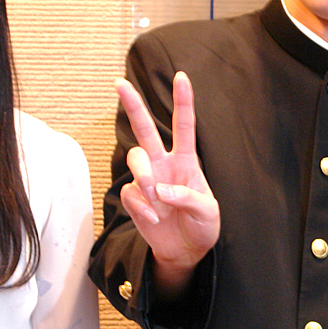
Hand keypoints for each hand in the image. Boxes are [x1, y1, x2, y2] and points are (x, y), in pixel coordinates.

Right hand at [117, 72, 220, 297]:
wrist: (185, 251)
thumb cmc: (202, 226)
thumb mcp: (208, 212)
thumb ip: (188, 198)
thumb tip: (160, 190)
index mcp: (187, 161)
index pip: (184, 126)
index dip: (183, 102)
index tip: (182, 77)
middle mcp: (164, 164)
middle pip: (145, 129)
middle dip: (133, 105)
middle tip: (119, 83)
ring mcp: (147, 180)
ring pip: (135, 159)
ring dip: (146, 177)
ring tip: (158, 200)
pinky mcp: (135, 197)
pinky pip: (131, 192)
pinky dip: (143, 206)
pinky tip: (155, 218)